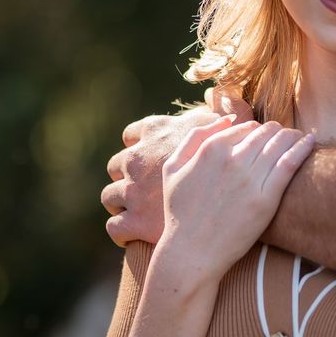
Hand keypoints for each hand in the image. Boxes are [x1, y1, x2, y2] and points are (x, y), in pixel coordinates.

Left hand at [104, 108, 224, 245]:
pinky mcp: (132, 221)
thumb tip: (216, 100)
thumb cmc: (225, 163)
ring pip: (110, 196)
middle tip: (141, 188)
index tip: (145, 157)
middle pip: (117, 164)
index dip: (137, 146)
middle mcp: (138, 158)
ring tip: (136, 212)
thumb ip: (216, 115)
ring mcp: (132, 190)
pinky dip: (121, 231)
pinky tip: (131, 236)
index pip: (131, 135)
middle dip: (125, 176)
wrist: (219, 205)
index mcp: (156, 132)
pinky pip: (114, 226)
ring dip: (120, 203)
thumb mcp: (221, 131)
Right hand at [157, 116, 314, 284]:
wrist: (191, 253)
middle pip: (265, 133)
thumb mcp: (173, 167)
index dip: (257, 129)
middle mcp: (232, 159)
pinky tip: (310, 142)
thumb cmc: (180, 212)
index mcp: (211, 149)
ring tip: (300, 137)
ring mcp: (250, 179)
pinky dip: (302, 148)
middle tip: (285, 135)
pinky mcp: (266, 200)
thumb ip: (195, 137)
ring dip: (291, 136)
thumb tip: (225, 120)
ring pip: (279, 144)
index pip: (245, 127)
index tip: (265, 134)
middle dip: (276, 131)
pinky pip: (289, 164)